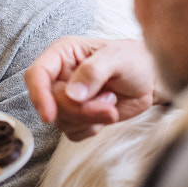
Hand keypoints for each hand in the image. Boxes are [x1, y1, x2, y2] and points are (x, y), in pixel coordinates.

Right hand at [25, 36, 155, 140]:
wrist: (151, 80)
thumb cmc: (135, 60)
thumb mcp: (118, 57)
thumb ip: (94, 71)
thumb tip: (72, 94)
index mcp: (62, 54)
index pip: (36, 74)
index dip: (39, 95)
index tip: (49, 114)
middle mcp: (60, 76)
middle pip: (50, 102)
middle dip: (80, 109)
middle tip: (109, 102)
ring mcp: (67, 98)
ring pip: (61, 120)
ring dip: (89, 118)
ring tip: (111, 102)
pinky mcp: (77, 116)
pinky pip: (72, 132)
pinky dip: (91, 128)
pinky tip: (106, 113)